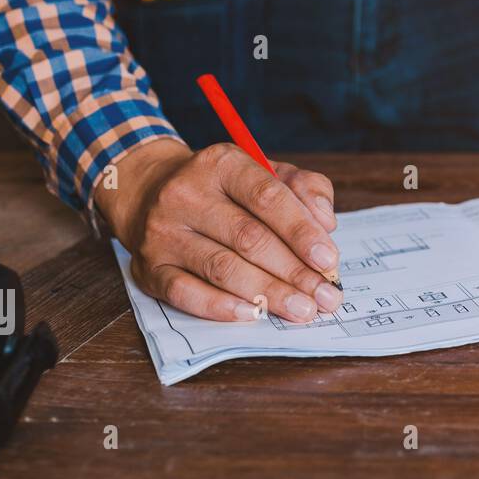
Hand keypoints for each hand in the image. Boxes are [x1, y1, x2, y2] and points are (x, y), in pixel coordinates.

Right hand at [95, 139, 344, 321]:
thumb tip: (326, 223)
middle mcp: (187, 194)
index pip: (267, 196)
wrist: (149, 192)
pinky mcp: (149, 267)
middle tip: (325, 296)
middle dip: (294, 272)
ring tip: (302, 310)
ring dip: (268, 293)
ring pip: (222, 268)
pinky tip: (254, 314)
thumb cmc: (224, 188)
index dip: (301, 231)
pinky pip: (186, 293)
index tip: (329, 260)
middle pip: (248, 238)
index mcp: (222, 164)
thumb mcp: (266, 172)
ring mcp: (164, 232)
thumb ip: (304, 188)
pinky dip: (222, 307)